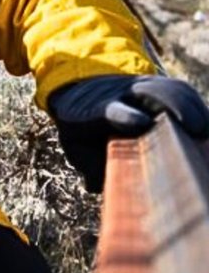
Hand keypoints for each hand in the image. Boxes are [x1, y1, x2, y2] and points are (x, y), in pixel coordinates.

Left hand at [48, 75, 208, 190]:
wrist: (81, 91)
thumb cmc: (82, 130)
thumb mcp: (76, 146)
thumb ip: (88, 164)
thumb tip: (95, 186)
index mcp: (95, 108)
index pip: (111, 110)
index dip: (125, 115)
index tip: (141, 123)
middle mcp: (121, 92)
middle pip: (151, 91)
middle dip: (175, 107)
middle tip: (197, 131)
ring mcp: (140, 86)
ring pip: (169, 88)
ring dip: (192, 107)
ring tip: (205, 132)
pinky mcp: (156, 86)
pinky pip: (180, 90)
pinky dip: (195, 106)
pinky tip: (205, 126)